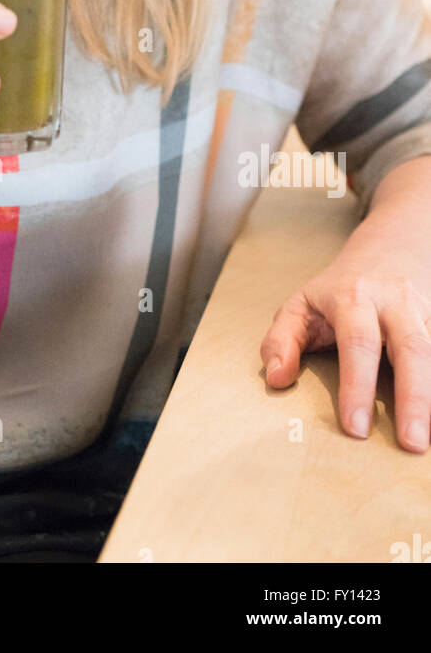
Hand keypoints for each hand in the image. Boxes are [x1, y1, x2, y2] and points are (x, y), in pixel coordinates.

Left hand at [260, 265, 430, 452]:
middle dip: (412, 397)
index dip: (357, 386)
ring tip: (425, 440)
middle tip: (410, 443)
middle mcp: (394, 302)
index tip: (355, 428)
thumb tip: (277, 379)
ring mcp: (421, 311)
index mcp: (353, 297)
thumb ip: (282, 340)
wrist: (386, 250)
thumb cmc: (337, 289)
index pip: (357, 343)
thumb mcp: (300, 305)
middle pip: (410, 348)